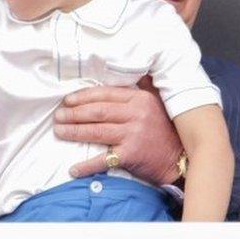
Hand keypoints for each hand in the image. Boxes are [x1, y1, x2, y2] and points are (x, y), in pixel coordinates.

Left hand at [54, 77, 182, 184]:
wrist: (181, 159)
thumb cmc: (165, 128)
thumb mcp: (157, 101)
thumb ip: (142, 85)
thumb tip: (129, 69)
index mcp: (139, 99)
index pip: (104, 94)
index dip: (82, 97)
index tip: (67, 100)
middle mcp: (136, 114)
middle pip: (96, 112)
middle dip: (73, 113)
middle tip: (58, 116)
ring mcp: (133, 135)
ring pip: (96, 131)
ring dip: (74, 132)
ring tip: (59, 132)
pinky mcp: (131, 155)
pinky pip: (104, 159)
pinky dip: (87, 165)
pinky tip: (73, 169)